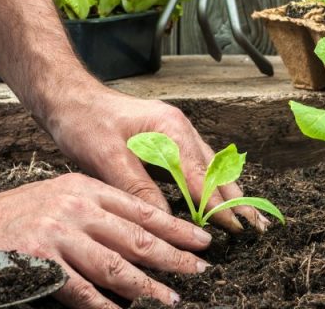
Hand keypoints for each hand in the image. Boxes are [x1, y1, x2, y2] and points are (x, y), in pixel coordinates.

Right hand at [0, 172, 211, 307]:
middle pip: (136, 236)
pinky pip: (81, 290)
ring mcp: (58, 234)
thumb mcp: (60, 196)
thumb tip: (139, 237)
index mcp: (85, 188)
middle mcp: (76, 207)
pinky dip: (105, 305)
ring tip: (171, 298)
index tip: (200, 240)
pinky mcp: (40, 262)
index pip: (140, 208)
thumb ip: (96, 212)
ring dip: (147, 285)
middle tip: (200, 270)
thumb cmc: (14, 215)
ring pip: (115, 265)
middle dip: (173, 255)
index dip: (174, 227)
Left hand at [46, 86, 269, 232]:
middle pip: (215, 169)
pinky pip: (196, 163)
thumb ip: (138, 188)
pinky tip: (216, 198)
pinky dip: (209, 183)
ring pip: (210, 166)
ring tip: (246, 216)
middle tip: (256, 226)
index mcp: (170, 128)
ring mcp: (174, 132)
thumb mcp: (107, 157)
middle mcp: (179, 128)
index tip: (235, 228)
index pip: (201, 176)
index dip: (218, 205)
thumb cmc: (84, 121)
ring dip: (227, 192)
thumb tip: (164, 220)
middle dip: (236, 199)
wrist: (68, 97)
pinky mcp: (166, 138)